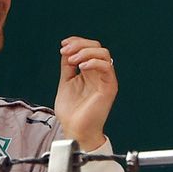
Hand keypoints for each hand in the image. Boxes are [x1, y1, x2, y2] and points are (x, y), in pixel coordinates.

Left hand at [54, 36, 117, 150]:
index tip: (63, 45)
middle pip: (97, 47)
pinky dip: (93, 63)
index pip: (89, 48)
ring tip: (71, 61)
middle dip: (80, 45)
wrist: (75, 130)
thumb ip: (67, 66)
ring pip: (104, 54)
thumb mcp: (66, 82)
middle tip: (66, 52)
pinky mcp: (109, 87)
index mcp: (90, 72)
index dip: (77, 42)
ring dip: (86, 52)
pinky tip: (80, 68)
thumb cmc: (72, 112)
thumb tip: (66, 49)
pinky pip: (107, 67)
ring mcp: (105, 80)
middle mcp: (99, 74)